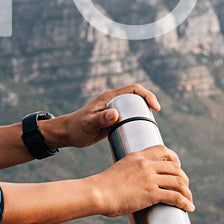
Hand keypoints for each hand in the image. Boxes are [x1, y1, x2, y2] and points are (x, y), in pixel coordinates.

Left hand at [44, 83, 160, 149]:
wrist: (67, 134)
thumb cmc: (76, 127)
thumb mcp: (89, 124)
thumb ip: (101, 119)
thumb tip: (116, 114)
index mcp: (110, 98)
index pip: (134, 89)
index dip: (148, 95)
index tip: (156, 108)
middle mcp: (113, 102)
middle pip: (137, 98)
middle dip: (149, 106)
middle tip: (152, 122)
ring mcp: (114, 111)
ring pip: (134, 108)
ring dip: (144, 114)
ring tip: (150, 128)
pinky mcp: (113, 121)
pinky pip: (129, 118)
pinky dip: (137, 123)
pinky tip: (141, 134)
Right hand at [90, 143, 193, 216]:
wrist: (96, 193)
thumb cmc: (101, 187)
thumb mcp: (118, 171)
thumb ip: (129, 174)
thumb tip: (133, 187)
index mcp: (136, 156)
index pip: (162, 149)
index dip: (174, 158)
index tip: (177, 167)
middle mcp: (145, 164)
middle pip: (174, 167)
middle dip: (183, 177)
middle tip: (184, 187)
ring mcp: (149, 178)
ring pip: (178, 181)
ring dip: (186, 191)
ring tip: (188, 199)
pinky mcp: (151, 193)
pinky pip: (175, 196)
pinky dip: (185, 202)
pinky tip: (189, 207)